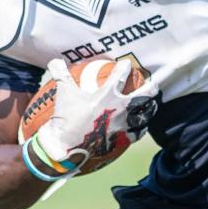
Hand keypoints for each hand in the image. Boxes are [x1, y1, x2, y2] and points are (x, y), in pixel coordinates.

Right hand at [36, 58, 158, 164]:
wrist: (68, 148)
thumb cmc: (66, 119)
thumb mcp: (63, 94)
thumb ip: (60, 75)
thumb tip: (54, 61)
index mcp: (108, 95)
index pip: (120, 76)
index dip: (124, 68)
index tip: (126, 64)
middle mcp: (121, 109)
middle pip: (144, 95)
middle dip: (151, 88)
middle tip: (153, 85)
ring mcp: (124, 126)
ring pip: (145, 115)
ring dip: (150, 109)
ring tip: (152, 106)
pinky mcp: (124, 141)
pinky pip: (137, 133)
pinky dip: (140, 129)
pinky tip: (141, 129)